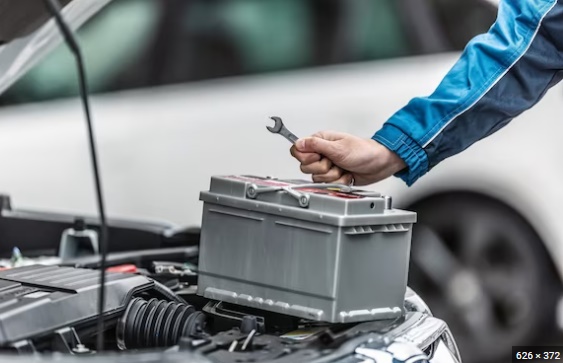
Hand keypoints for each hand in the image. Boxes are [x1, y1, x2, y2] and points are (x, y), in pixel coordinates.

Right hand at [290, 131, 405, 185]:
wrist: (380, 164)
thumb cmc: (364, 151)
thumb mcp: (338, 148)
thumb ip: (316, 145)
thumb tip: (298, 142)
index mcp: (320, 141)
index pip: (298, 150)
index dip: (307, 157)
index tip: (319, 157)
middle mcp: (321, 153)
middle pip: (306, 167)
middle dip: (323, 168)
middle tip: (335, 162)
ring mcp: (327, 166)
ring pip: (316, 178)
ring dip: (332, 176)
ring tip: (343, 168)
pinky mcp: (333, 177)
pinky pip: (327, 185)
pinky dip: (339, 182)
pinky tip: (346, 175)